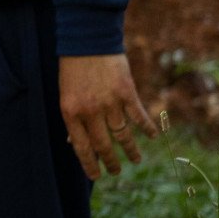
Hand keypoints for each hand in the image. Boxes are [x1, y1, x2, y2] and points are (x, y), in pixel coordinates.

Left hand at [59, 53, 155, 178]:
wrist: (87, 41)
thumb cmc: (73, 69)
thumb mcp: (65, 95)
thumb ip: (72, 118)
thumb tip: (74, 142)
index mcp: (70, 113)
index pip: (81, 147)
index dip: (89, 164)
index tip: (95, 176)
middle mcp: (90, 112)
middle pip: (103, 145)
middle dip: (111, 162)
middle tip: (116, 172)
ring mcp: (110, 104)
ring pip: (123, 135)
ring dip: (131, 150)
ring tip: (135, 160)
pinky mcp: (126, 94)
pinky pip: (139, 117)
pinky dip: (147, 128)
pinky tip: (153, 137)